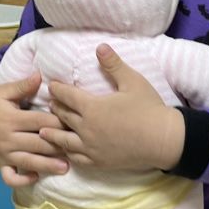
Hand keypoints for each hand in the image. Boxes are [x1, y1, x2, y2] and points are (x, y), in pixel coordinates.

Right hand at [0, 74, 68, 187]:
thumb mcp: (4, 91)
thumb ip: (23, 86)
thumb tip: (40, 76)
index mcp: (10, 119)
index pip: (39, 122)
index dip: (58, 123)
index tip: (74, 124)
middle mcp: (7, 139)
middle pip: (37, 144)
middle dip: (58, 146)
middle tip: (77, 147)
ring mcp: (3, 154)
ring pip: (28, 162)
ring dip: (47, 166)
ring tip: (65, 167)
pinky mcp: (0, 165)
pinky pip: (10, 178)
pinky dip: (22, 180)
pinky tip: (36, 176)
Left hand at [41, 44, 184, 170]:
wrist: (164, 140)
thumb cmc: (149, 108)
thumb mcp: (132, 81)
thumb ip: (113, 64)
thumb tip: (100, 46)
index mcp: (92, 108)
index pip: (66, 96)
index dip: (57, 89)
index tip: (51, 85)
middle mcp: (86, 129)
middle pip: (63, 116)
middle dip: (55, 108)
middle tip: (50, 103)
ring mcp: (91, 148)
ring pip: (64, 140)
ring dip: (53, 133)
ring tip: (44, 130)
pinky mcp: (99, 162)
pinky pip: (76, 158)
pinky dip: (67, 153)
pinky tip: (64, 151)